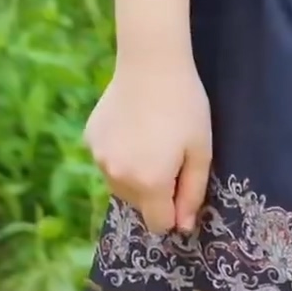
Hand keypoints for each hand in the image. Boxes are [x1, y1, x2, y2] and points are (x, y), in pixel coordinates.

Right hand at [84, 53, 211, 236]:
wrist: (151, 63)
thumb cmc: (185, 106)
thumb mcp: (201, 150)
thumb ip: (192, 193)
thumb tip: (182, 227)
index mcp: (149, 184)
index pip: (158, 224)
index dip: (174, 209)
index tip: (182, 182)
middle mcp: (118, 178)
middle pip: (139, 205)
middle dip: (155, 190)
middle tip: (170, 152)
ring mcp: (99, 159)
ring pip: (121, 184)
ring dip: (135, 173)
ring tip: (151, 137)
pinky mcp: (90, 139)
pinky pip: (108, 160)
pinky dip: (120, 152)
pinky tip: (133, 125)